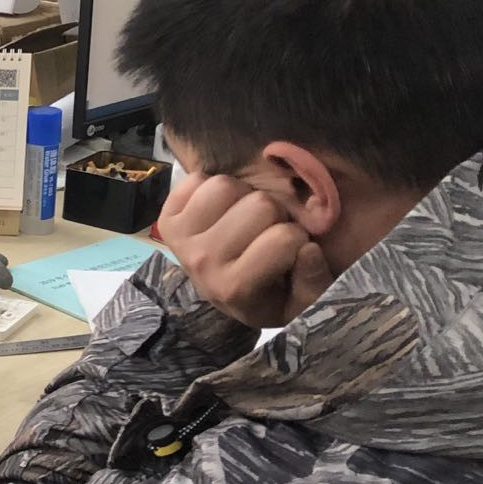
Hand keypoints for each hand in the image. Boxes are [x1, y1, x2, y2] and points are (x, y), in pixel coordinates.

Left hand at [157, 173, 332, 327]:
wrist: (225, 293)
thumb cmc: (270, 294)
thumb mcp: (301, 304)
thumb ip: (314, 284)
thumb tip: (309, 249)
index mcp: (235, 287)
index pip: (284, 238)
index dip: (297, 239)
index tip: (289, 252)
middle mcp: (203, 262)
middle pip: (260, 204)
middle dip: (274, 214)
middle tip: (266, 232)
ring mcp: (181, 239)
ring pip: (226, 185)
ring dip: (244, 196)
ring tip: (244, 219)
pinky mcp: (167, 218)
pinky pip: (196, 179)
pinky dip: (212, 187)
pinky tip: (221, 211)